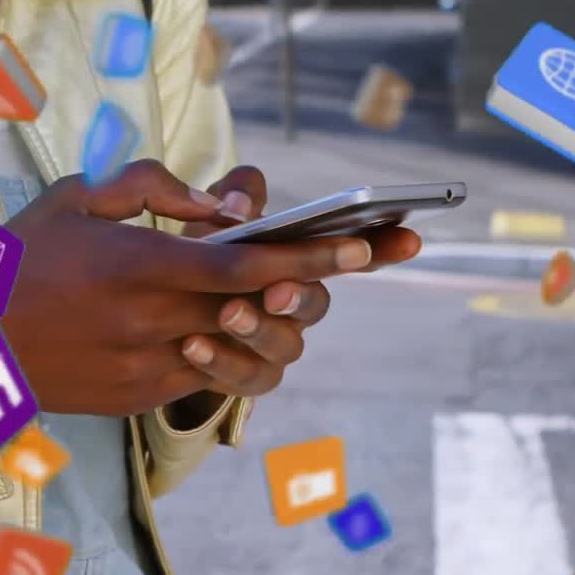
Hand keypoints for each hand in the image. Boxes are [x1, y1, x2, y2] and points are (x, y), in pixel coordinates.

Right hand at [0, 160, 374, 416]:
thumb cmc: (22, 256)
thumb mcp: (81, 196)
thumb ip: (160, 188)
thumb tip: (231, 203)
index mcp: (135, 266)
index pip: (245, 267)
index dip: (312, 259)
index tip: (364, 245)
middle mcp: (148, 323)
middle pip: (260, 310)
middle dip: (314, 288)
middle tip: (344, 260)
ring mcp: (145, 368)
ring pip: (242, 349)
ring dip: (270, 321)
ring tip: (273, 291)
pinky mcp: (138, 398)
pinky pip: (205, 372)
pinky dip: (224, 343)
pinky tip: (212, 317)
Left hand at [176, 167, 422, 393]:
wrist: (164, 309)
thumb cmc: (199, 255)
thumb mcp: (214, 216)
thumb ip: (235, 196)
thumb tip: (236, 206)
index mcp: (299, 260)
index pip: (351, 253)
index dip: (384, 247)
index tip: (410, 238)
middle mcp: (297, 305)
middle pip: (317, 304)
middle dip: (301, 296)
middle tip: (277, 291)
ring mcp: (276, 344)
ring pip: (286, 346)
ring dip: (259, 330)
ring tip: (227, 314)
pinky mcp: (247, 376)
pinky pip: (246, 378)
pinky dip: (221, 362)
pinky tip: (192, 345)